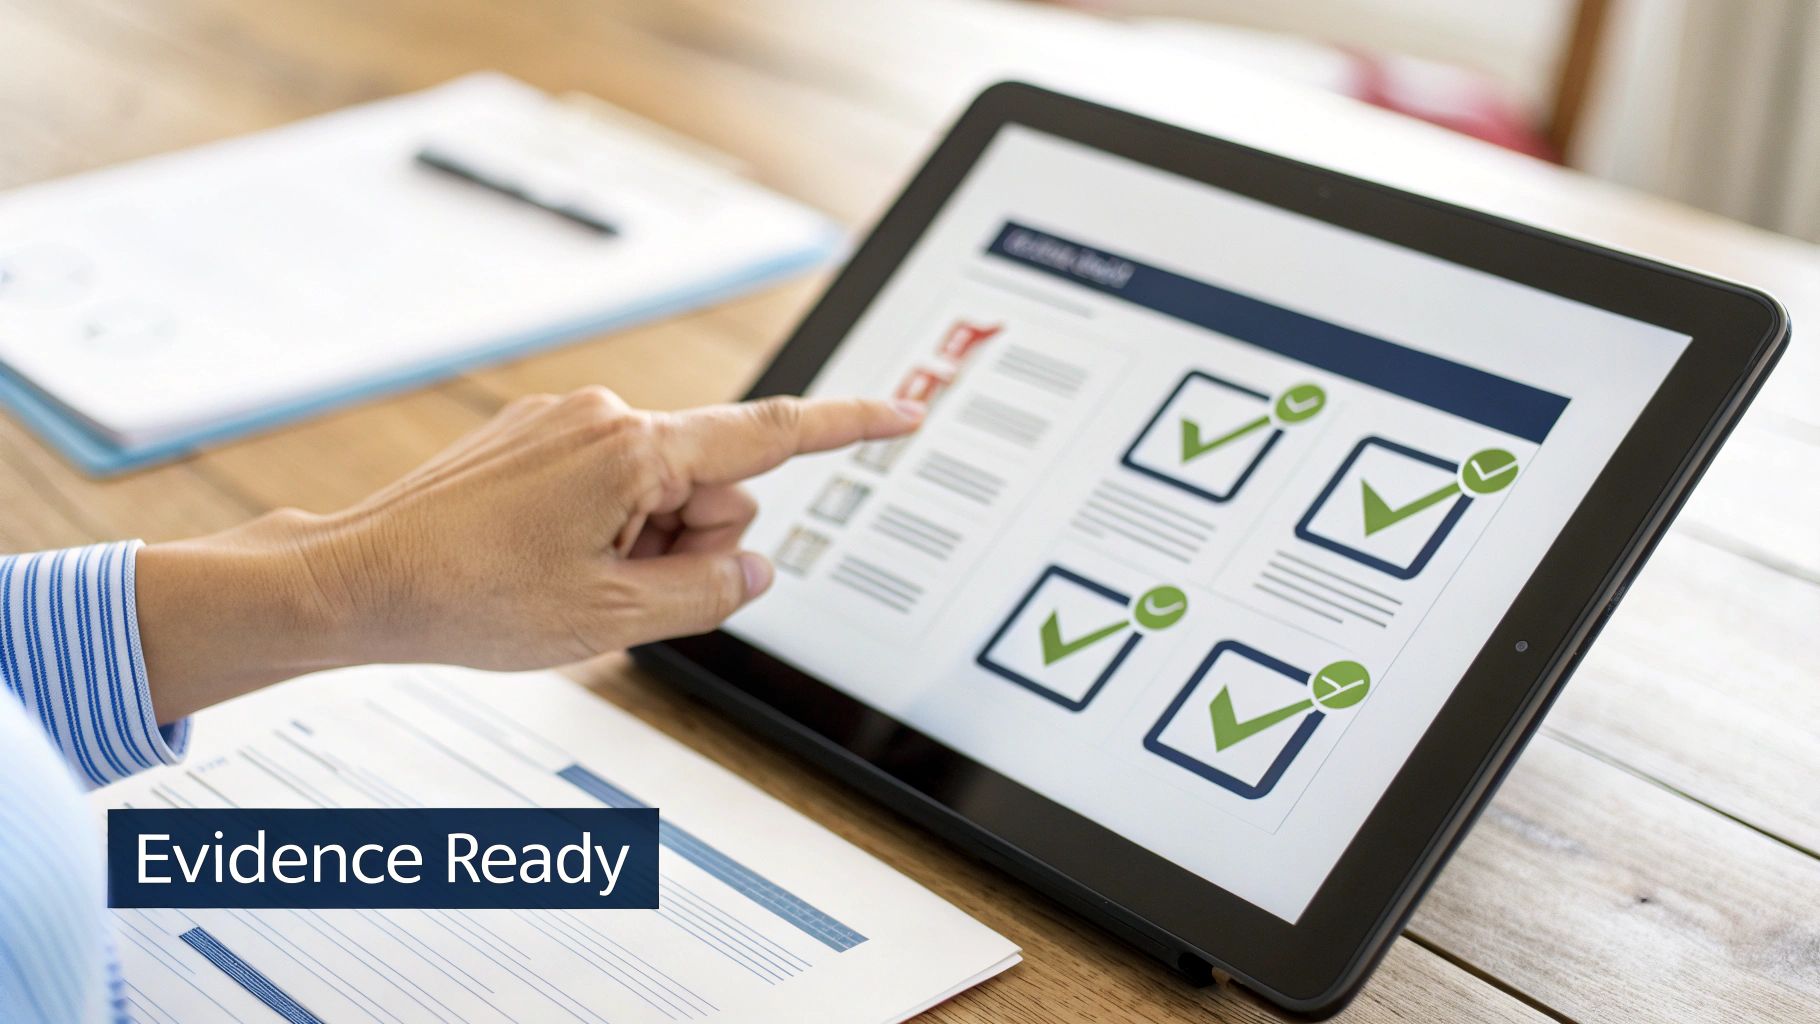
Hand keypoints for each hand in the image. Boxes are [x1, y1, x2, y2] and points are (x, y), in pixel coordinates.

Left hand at [134, 388, 923, 719]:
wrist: (358, 580)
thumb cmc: (467, 598)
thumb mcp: (612, 620)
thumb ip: (708, 596)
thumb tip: (753, 574)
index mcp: (634, 449)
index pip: (770, 437)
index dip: (849, 427)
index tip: (905, 413)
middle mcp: (606, 415)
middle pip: (714, 484)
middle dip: (694, 542)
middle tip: (620, 589)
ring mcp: (567, 422)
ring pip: (662, 488)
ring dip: (645, 541)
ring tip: (572, 579)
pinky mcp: (539, 437)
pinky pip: (613, 481)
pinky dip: (607, 527)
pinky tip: (547, 561)